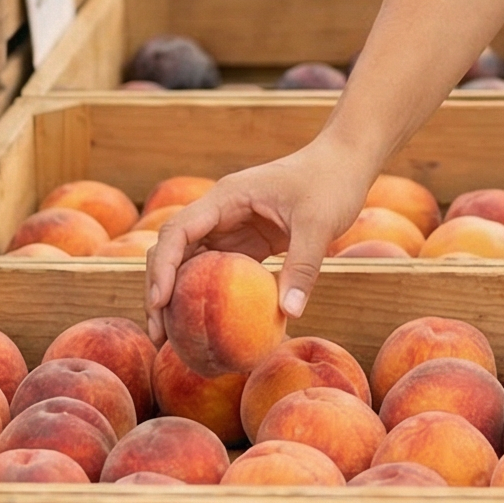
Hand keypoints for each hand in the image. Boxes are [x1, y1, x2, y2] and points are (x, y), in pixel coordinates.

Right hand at [144, 137, 371, 346]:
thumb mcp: (319, 223)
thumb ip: (303, 266)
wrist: (345, 164)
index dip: (163, 266)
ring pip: (189, 263)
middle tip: (158, 334)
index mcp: (226, 198)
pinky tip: (205, 327)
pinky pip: (216, 271)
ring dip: (178, 297)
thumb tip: (289, 313)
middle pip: (172, 250)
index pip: (178, 231)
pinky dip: (205, 296)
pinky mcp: (246, 243)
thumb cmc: (331, 182)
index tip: (159, 302)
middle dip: (159, 289)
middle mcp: (220, 213)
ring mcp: (230, 228)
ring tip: (170, 339)